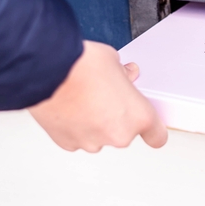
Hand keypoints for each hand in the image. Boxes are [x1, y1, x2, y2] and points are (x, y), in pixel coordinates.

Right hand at [28, 40, 166, 151]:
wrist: (47, 72)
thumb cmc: (82, 66)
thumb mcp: (114, 62)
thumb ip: (124, 75)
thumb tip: (124, 74)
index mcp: (138, 117)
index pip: (157, 136)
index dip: (152, 130)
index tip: (150, 129)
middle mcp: (118, 135)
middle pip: (124, 132)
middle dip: (116, 117)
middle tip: (104, 96)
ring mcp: (93, 142)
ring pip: (99, 136)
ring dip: (95, 123)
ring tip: (83, 99)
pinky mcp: (69, 144)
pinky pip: (78, 137)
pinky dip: (75, 126)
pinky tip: (70, 107)